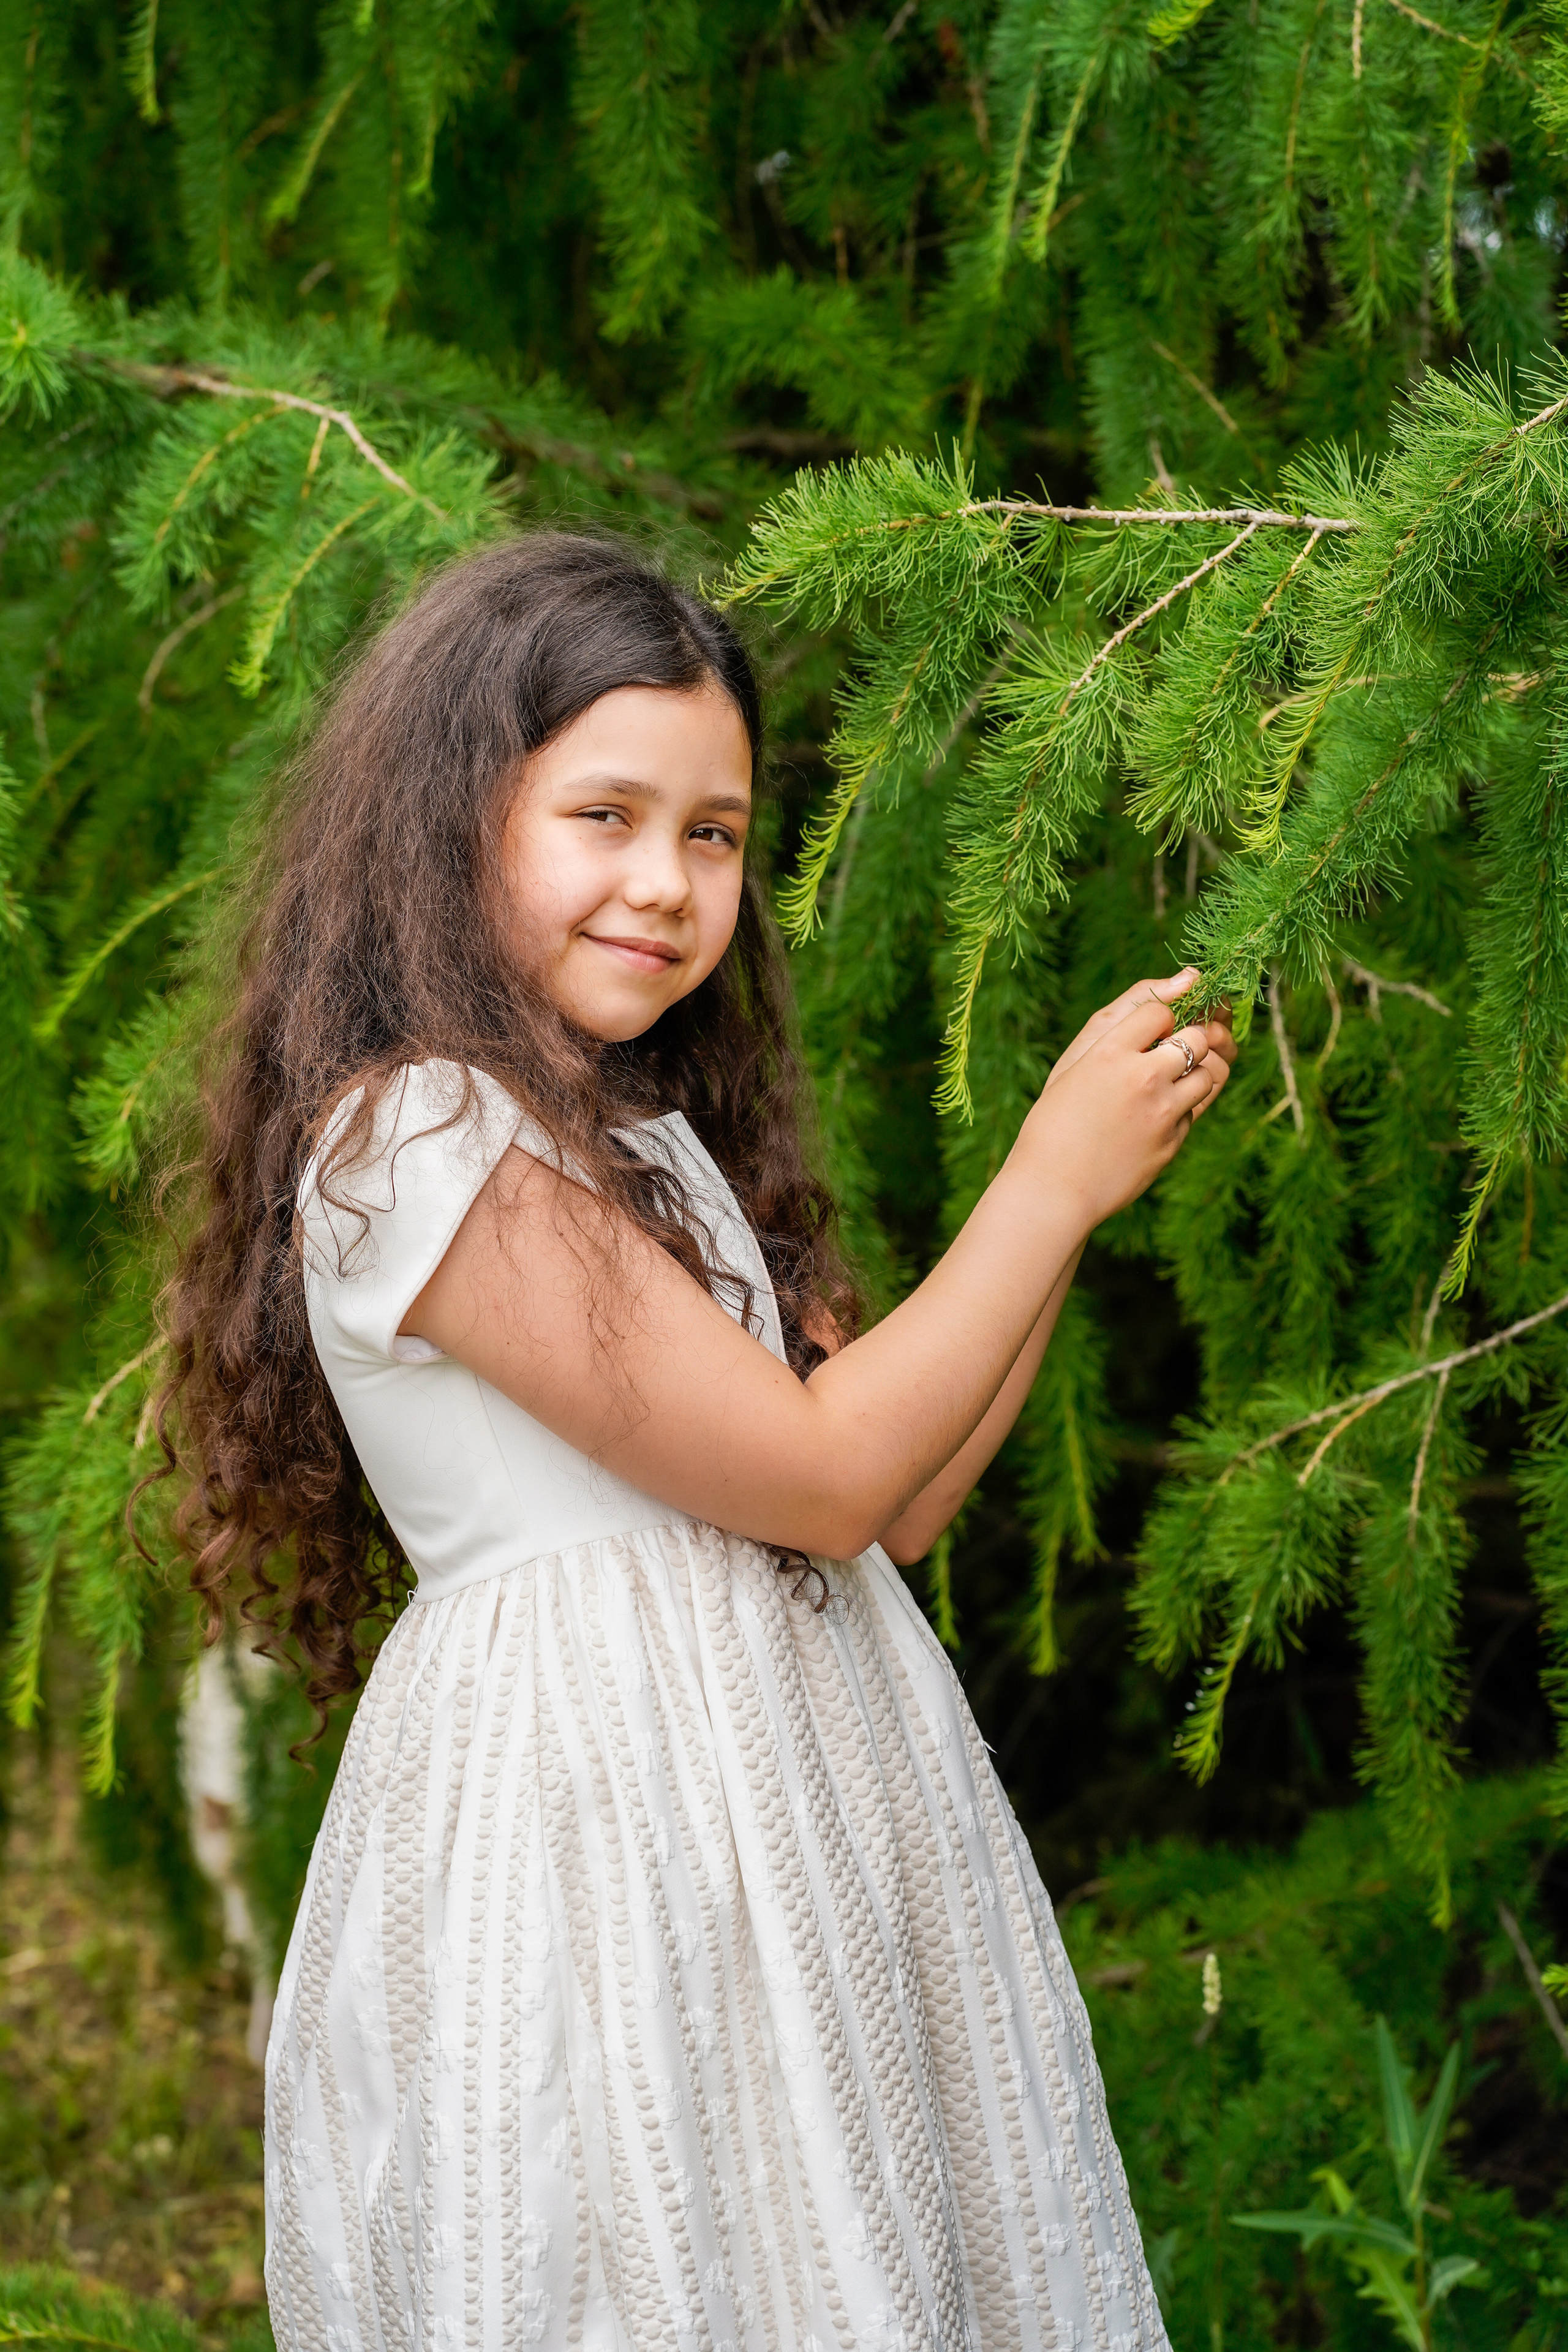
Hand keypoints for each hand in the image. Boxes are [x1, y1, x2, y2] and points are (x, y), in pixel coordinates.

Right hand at [1023, 968, 1237, 1227]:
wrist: (1052, 1189)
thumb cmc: (1058, 1118)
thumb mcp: (1078, 1058)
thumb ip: (1129, 1012)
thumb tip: (1191, 976)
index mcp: (1109, 1052)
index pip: (1162, 1009)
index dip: (1157, 1018)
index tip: (1144, 1033)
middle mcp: (1142, 1079)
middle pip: (1198, 1037)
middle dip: (1189, 1038)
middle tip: (1166, 1052)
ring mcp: (1162, 1114)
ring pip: (1210, 1073)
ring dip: (1194, 1071)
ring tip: (1165, 1081)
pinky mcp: (1174, 1143)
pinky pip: (1196, 1110)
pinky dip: (1182, 1106)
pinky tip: (1151, 1116)